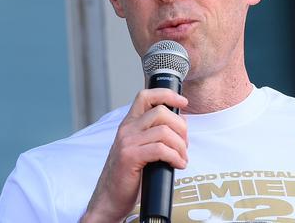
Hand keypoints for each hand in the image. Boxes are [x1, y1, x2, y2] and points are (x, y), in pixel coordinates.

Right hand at [80, 88, 188, 222]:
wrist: (109, 199)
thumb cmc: (129, 176)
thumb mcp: (141, 149)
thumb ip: (155, 134)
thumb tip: (181, 124)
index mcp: (130, 124)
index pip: (146, 96)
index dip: (167, 95)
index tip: (183, 102)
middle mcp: (127, 129)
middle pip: (161, 112)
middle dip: (181, 128)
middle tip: (184, 145)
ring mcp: (127, 142)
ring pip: (164, 131)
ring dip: (180, 146)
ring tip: (182, 158)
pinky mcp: (129, 157)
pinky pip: (161, 149)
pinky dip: (175, 157)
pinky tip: (178, 165)